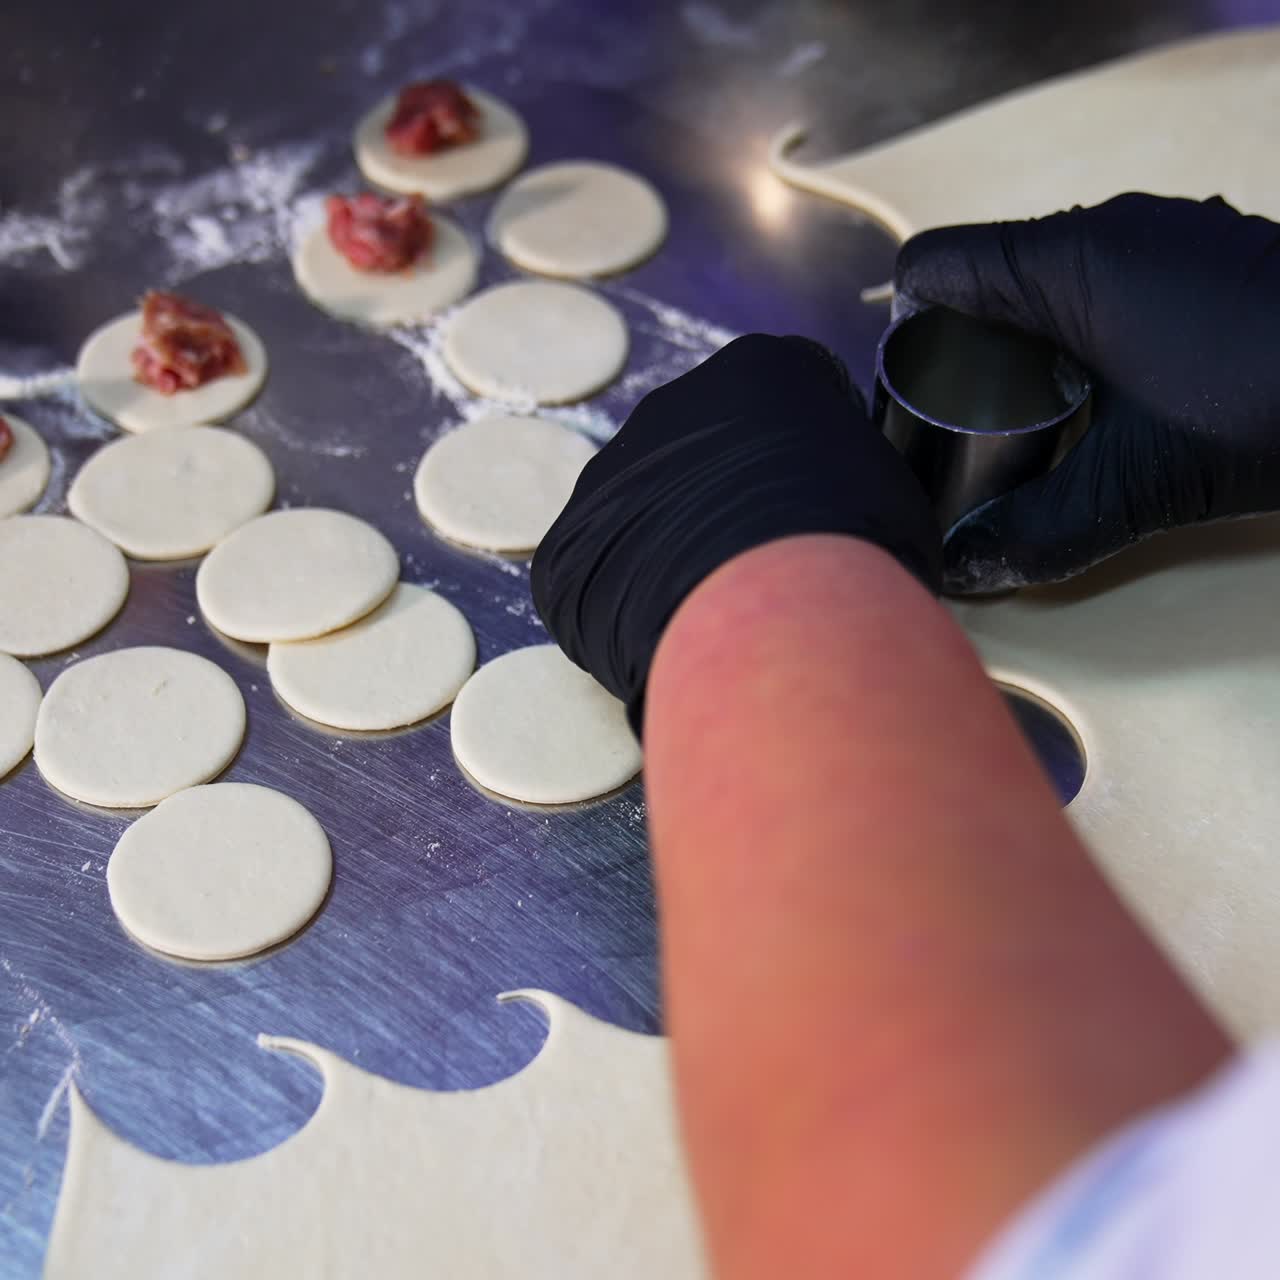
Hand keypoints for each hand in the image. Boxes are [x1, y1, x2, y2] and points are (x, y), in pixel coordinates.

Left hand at [531, 334, 941, 729]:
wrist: (773, 606)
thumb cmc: (854, 537)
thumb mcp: (890, 488)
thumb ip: (854, 474)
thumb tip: (845, 505)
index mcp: (758, 370)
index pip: (786, 397)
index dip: (808, 457)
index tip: (822, 506)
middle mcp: (674, 403)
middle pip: (704, 447)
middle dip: (729, 494)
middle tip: (764, 559)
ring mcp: (613, 469)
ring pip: (649, 504)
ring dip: (677, 540)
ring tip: (718, 603)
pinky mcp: (570, 539)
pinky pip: (608, 565)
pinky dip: (636, 594)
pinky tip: (675, 629)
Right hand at [895, 193, 1279, 592]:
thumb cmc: (1269, 400)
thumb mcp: (1140, 483)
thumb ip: (1042, 529)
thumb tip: (969, 571)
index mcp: (1068, 261)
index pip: (934, 266)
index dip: (906, 332)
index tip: (919, 403)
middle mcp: (1109, 230)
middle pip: (987, 280)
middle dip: (965, 356)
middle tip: (971, 434)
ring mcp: (1164, 236)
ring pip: (1051, 286)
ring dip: (1029, 351)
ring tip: (1043, 426)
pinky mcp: (1206, 258)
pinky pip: (1108, 288)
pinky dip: (1088, 342)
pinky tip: (1118, 403)